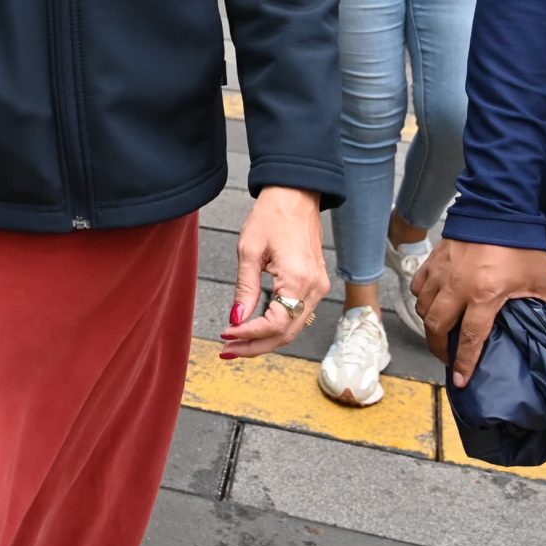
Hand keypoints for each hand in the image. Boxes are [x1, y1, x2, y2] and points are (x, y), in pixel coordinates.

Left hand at [220, 187, 328, 358]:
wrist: (296, 194)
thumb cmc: (272, 215)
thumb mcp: (249, 250)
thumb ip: (245, 289)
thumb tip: (237, 319)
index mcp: (299, 279)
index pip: (275, 324)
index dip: (249, 335)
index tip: (226, 335)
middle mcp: (315, 289)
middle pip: (287, 334)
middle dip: (256, 346)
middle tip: (228, 351)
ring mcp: (319, 288)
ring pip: (294, 328)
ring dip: (266, 340)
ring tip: (237, 345)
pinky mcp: (317, 285)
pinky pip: (298, 315)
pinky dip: (277, 327)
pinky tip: (256, 328)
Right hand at [416, 239, 545, 384]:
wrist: (500, 209)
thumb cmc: (523, 246)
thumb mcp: (545, 280)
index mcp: (485, 295)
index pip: (470, 337)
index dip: (464, 362)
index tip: (460, 380)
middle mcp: (457, 287)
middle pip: (436, 326)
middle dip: (439, 348)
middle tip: (447, 358)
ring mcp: (441, 272)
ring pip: (423, 307)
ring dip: (429, 324)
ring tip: (440, 332)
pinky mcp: (434, 259)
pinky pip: (418, 286)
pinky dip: (422, 298)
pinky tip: (431, 302)